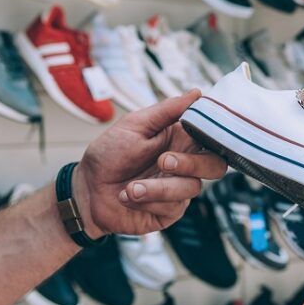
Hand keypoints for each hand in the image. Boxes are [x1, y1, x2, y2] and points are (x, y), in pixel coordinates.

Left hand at [71, 90, 227, 237]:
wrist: (86, 192)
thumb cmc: (108, 155)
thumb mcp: (134, 126)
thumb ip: (166, 111)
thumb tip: (196, 93)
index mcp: (181, 140)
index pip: (212, 137)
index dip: (217, 136)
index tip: (202, 132)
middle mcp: (185, 165)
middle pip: (216, 166)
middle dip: (193, 164)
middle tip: (163, 161)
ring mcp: (179, 190)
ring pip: (192, 187)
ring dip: (158, 187)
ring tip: (131, 188)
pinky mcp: (169, 211)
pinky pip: (173, 206)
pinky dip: (149, 201)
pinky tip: (128, 197)